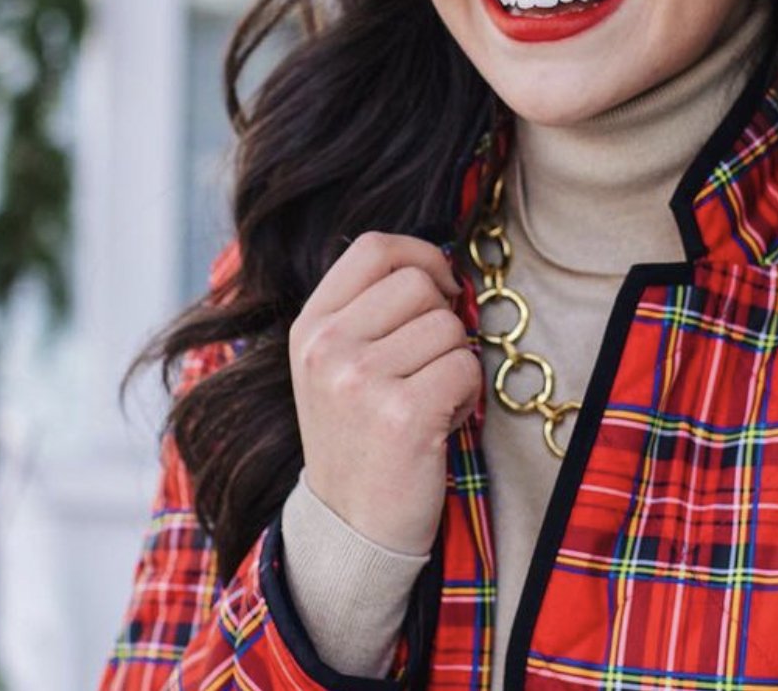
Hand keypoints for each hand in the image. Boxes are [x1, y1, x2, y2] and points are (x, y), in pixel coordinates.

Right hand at [288, 232, 479, 555]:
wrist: (350, 529)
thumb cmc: (360, 438)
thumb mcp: (337, 365)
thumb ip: (371, 310)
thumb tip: (440, 266)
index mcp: (310, 327)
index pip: (373, 247)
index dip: (421, 255)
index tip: (439, 287)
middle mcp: (327, 347)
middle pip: (419, 282)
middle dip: (442, 319)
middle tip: (426, 367)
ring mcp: (359, 380)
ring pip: (449, 326)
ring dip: (455, 361)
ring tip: (428, 400)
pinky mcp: (401, 415)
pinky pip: (465, 366)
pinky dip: (467, 395)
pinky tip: (439, 423)